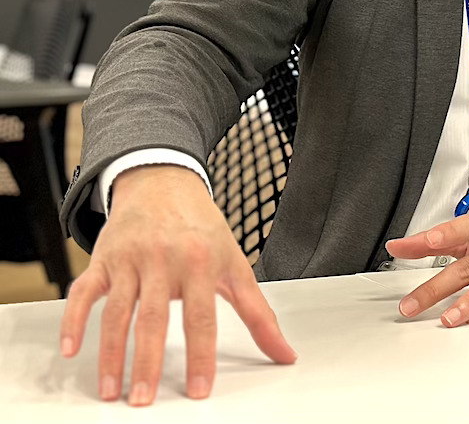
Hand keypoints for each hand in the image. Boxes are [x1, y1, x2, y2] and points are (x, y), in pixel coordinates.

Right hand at [59, 165, 295, 404]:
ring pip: (116, 311)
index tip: (198, 390)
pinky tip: (70, 350)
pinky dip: (72, 320)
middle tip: (143, 401)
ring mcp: (131, 259)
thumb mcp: (235, 263)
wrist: (164, 181)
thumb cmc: (202, 228)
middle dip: (147, 362)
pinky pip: (83, 292)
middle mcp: (164, 259)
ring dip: (110, 354)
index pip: (202, 316)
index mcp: (201, 261)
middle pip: (154, 318)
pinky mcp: (103, 259)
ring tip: (112, 391)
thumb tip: (286, 353)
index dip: (201, 355)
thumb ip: (258, 311)